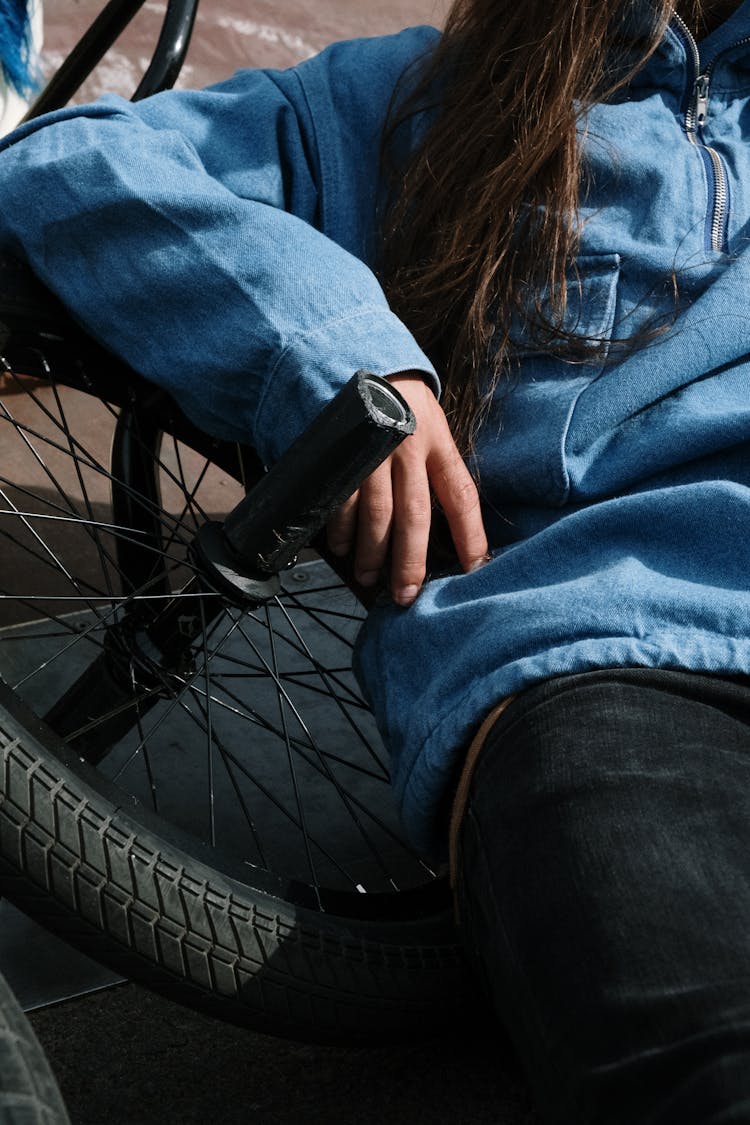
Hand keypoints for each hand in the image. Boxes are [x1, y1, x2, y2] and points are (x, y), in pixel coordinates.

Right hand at [326, 372, 488, 605]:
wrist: (351, 357)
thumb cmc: (397, 399)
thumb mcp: (429, 421)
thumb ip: (435, 463)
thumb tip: (444, 520)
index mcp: (437, 441)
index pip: (461, 497)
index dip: (471, 537)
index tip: (475, 570)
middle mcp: (408, 447)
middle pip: (414, 517)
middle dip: (411, 563)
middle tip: (406, 595)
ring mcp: (372, 451)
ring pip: (376, 515)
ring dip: (372, 553)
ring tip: (369, 577)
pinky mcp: (340, 453)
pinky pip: (342, 500)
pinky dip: (341, 530)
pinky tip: (342, 548)